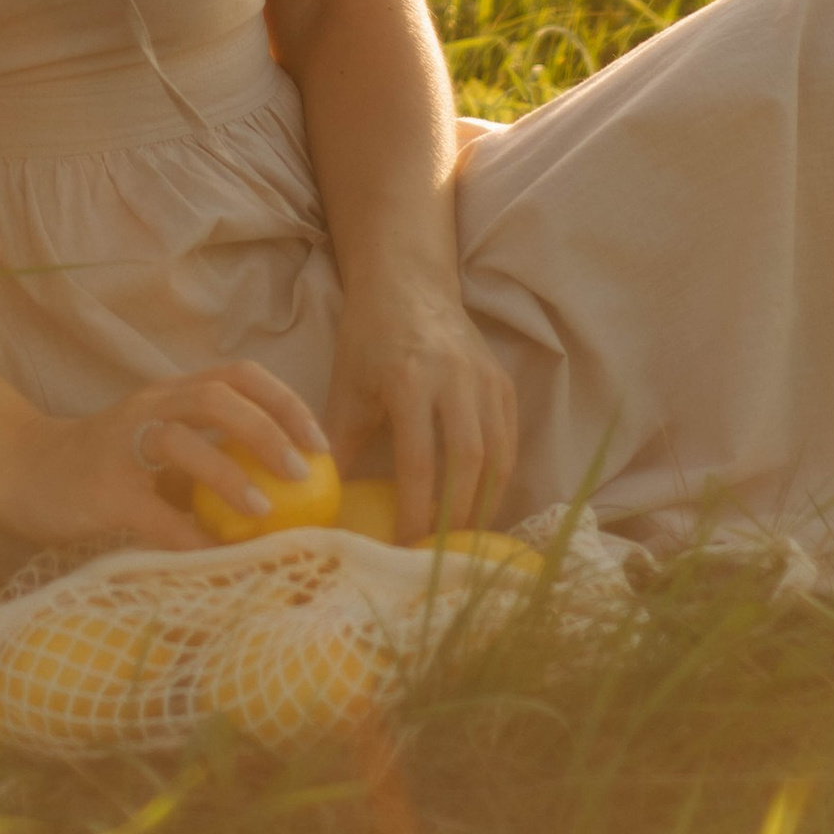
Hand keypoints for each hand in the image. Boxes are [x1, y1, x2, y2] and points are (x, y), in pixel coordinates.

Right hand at [0, 359, 332, 556]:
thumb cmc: (101, 466)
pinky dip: (189, 537)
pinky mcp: (100, 490)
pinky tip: (217, 561)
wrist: (20, 471)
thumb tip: (283, 495)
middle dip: (269, 430)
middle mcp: (148, 408)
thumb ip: (205, 458)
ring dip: (230, 475)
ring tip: (266, 510)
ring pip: (182, 441)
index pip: (238, 376)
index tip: (320, 441)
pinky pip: (152, 513)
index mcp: (170, 395)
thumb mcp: (157, 450)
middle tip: (305, 473)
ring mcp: (121, 446)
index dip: (285, 401)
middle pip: (218, 397)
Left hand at [325, 278, 516, 541]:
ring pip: (498, 454)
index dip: (414, 511)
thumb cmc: (368, 335)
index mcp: (410, 378)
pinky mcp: (502, 380)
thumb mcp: (346, 386)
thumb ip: (340, 444)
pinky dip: (499, 476)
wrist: (408, 281)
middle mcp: (455, 378)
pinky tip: (482, 501)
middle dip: (455, 515)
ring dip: (484, 502)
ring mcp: (485, 378)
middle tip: (438, 552)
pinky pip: (509, 439)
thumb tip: (325, 503)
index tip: (403, 548)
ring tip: (463, 538)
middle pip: (468, 462)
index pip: (418, 461)